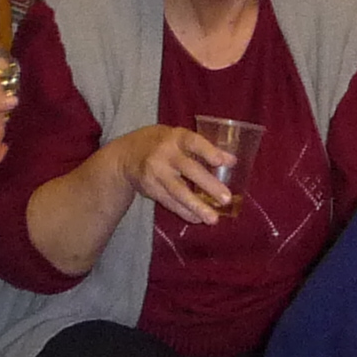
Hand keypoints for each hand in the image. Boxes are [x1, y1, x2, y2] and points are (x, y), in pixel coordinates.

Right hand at [113, 124, 236, 225]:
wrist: (125, 156)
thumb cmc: (161, 143)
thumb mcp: (178, 137)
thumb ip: (202, 147)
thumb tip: (232, 161)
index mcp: (175, 137)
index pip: (193, 142)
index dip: (208, 151)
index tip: (223, 162)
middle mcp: (165, 154)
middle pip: (189, 170)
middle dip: (209, 185)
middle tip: (227, 199)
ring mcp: (156, 173)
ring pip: (178, 191)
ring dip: (197, 206)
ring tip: (213, 219)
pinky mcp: (151, 188)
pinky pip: (170, 202)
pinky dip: (185, 212)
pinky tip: (198, 219)